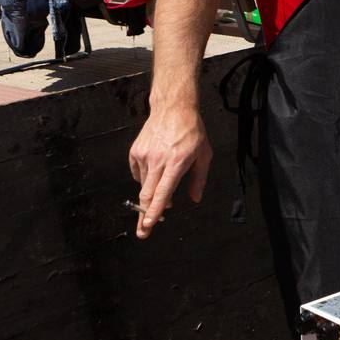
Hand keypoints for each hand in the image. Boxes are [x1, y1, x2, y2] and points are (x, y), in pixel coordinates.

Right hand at [128, 105, 211, 238]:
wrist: (173, 108)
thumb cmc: (192, 131)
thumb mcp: (204, 154)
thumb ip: (199, 179)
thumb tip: (194, 199)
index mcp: (176, 162)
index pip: (163, 192)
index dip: (155, 210)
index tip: (148, 224)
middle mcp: (157, 160)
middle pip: (147, 195)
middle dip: (144, 216)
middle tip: (143, 232)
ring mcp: (144, 155)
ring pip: (144, 185)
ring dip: (152, 193)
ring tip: (164, 183)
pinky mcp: (135, 152)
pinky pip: (139, 173)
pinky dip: (147, 178)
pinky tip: (156, 169)